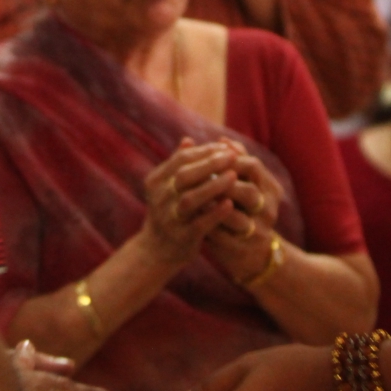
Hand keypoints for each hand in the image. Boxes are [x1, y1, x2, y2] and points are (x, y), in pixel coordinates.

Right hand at [141, 139, 242, 265]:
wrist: (157, 251)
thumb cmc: (168, 211)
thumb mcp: (167, 188)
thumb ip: (176, 165)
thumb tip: (188, 139)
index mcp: (156, 181)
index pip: (181, 160)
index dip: (203, 152)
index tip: (224, 147)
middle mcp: (159, 198)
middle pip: (185, 176)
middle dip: (210, 164)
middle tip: (233, 157)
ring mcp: (169, 218)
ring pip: (191, 199)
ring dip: (214, 186)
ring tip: (234, 176)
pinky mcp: (181, 237)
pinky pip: (200, 223)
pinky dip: (216, 213)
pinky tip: (230, 203)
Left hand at [202, 145, 284, 280]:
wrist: (252, 254)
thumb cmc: (243, 211)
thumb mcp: (243, 186)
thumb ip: (234, 164)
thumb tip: (222, 139)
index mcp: (271, 190)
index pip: (252, 166)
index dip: (229, 158)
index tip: (206, 153)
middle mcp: (268, 210)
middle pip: (248, 190)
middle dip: (220, 181)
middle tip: (196, 172)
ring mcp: (257, 232)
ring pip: (236, 216)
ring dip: (212, 205)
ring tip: (191, 193)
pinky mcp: (243, 250)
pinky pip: (223, 237)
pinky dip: (207, 225)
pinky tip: (192, 215)